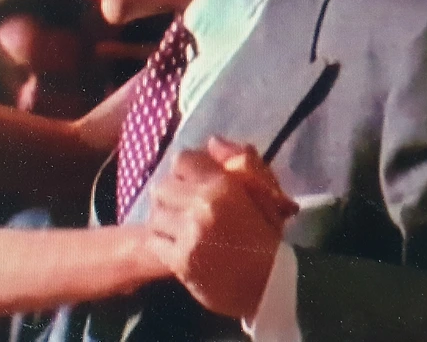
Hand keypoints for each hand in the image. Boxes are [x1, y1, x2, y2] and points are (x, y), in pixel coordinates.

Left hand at [146, 138, 297, 320]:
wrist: (272, 285)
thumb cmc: (268, 236)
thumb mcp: (265, 193)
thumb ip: (242, 161)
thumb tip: (212, 141)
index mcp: (222, 186)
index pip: (182, 160)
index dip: (188, 170)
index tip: (196, 183)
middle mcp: (200, 206)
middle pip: (163, 187)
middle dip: (173, 195)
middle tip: (186, 208)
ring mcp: (187, 234)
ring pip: (156, 214)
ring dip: (166, 220)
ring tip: (181, 228)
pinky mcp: (178, 260)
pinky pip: (154, 241)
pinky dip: (162, 243)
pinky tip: (178, 247)